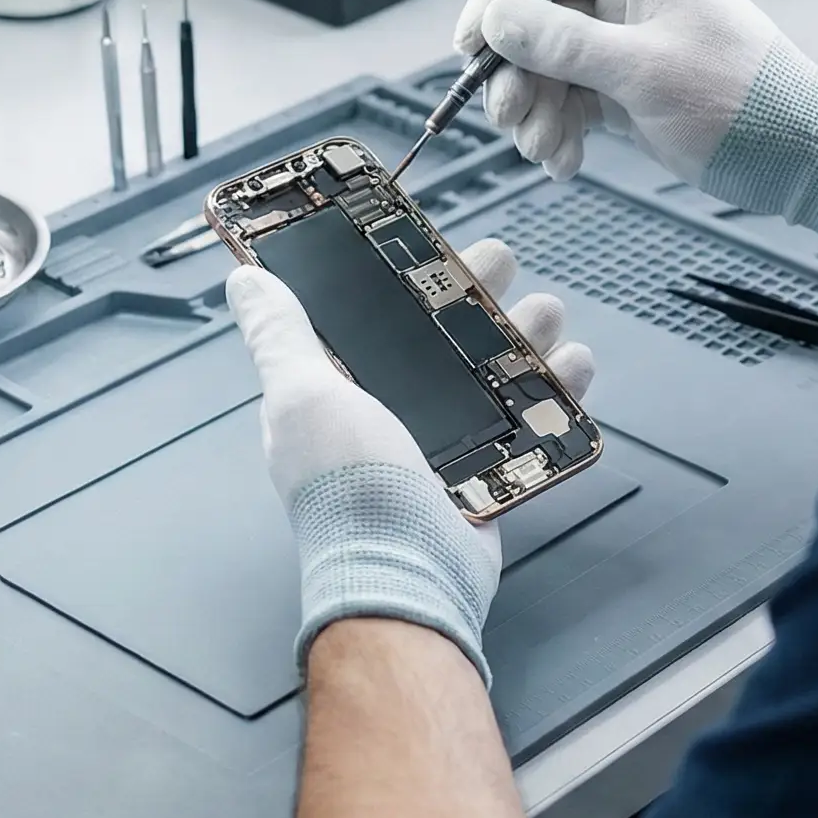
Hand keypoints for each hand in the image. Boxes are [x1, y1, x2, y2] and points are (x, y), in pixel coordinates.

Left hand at [229, 239, 594, 683]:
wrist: (406, 577)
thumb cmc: (346, 490)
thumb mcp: (303, 396)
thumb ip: (280, 337)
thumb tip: (243, 282)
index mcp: (336, 392)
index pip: (371, 317)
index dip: (401, 276)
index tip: (432, 240)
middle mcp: (386, 415)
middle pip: (440, 336)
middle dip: (476, 293)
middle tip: (505, 261)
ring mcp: (439, 447)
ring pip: (491, 372)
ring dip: (525, 336)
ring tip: (550, 312)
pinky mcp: (484, 478)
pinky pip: (527, 425)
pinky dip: (555, 394)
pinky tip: (575, 367)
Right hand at [457, 0, 817, 241]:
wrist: (800, 158)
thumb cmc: (744, 101)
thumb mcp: (645, 71)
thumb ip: (566, 44)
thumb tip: (497, 19)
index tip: (472, 44)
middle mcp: (628, 1)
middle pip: (537, 20)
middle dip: (516, 72)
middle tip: (509, 115)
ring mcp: (624, 48)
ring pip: (546, 67)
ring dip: (533, 110)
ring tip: (544, 149)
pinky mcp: (625, 92)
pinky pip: (568, 102)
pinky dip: (557, 132)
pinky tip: (563, 162)